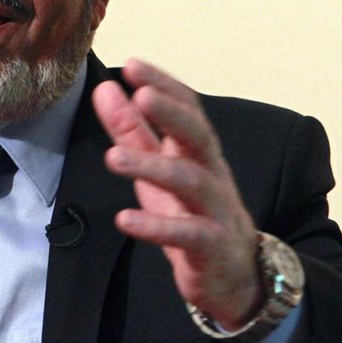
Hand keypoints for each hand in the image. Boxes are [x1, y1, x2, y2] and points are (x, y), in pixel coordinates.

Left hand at [92, 58, 260, 327]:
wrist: (237, 277)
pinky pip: (187, 235)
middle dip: (171, 113)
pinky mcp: (212, 248)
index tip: (132, 65)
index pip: (189, 109)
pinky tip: (125, 220)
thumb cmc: (192, 215)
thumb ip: (133, 132)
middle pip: (199, 136)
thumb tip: (104, 89)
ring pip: (191, 182)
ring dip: (153, 167)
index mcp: (199, 153)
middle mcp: (213, 175)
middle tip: (140, 94)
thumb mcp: (158, 171)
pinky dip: (156, 227)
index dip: (164, 85)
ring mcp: (216, 211)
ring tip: (114, 157)